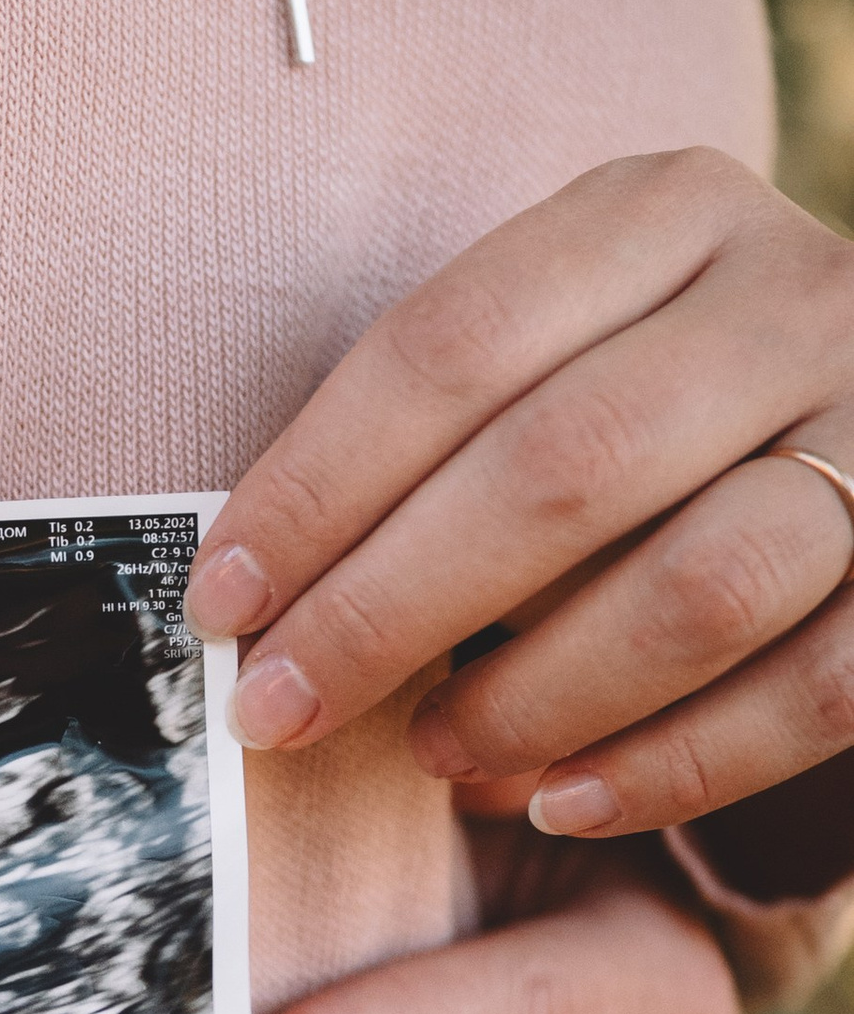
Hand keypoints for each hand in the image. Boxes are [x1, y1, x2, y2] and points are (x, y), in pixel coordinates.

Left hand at [186, 149, 853, 845]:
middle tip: (278, 711)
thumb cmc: (663, 405)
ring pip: (693, 590)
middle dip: (387, 611)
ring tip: (434, 757)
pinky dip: (672, 767)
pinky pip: (810, 695)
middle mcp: (796, 295)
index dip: (316, 484)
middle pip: (557, 469)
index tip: (219, 602)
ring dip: (532, 698)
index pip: (451, 344)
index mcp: (668, 211)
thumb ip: (443, 434)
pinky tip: (562, 802)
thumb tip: (261, 601)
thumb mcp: (569, 346)